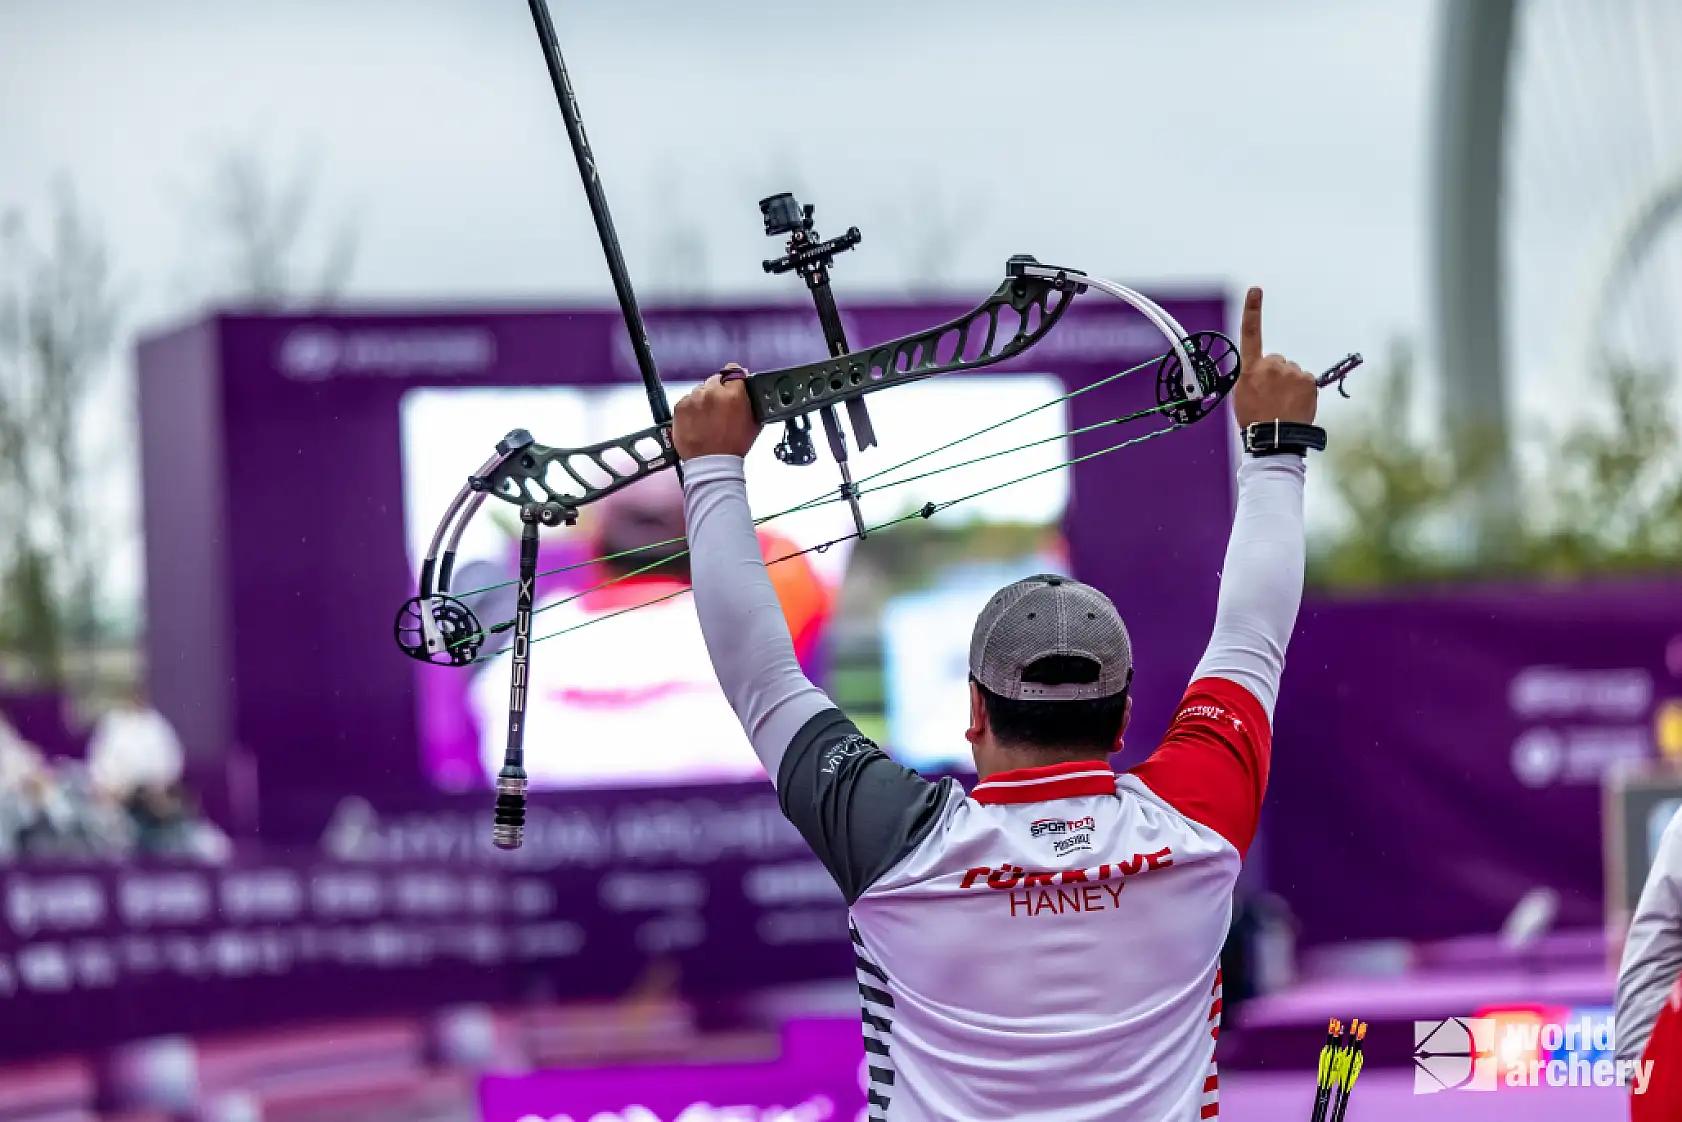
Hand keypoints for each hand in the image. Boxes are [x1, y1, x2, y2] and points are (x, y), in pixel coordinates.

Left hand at [673, 364, 762, 459]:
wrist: (711, 463)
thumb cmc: (733, 446)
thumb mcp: (754, 421)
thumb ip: (751, 399)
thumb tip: (746, 382)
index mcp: (733, 394)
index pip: (734, 370)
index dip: (735, 379)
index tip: (733, 384)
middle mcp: (712, 392)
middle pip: (716, 379)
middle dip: (719, 391)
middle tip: (720, 408)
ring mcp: (694, 398)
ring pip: (701, 390)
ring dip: (705, 399)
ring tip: (708, 418)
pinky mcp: (680, 406)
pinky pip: (688, 400)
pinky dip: (692, 408)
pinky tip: (698, 421)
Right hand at [1232, 287, 1317, 429]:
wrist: (1275, 438)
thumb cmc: (1255, 420)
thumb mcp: (1241, 396)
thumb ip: (1251, 377)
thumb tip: (1262, 373)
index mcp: (1251, 369)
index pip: (1251, 334)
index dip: (1252, 310)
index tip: (1255, 290)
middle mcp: (1271, 365)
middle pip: (1277, 361)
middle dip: (1276, 375)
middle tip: (1272, 398)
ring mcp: (1292, 372)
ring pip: (1292, 372)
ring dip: (1290, 384)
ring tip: (1283, 405)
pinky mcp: (1308, 380)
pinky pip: (1306, 381)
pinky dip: (1303, 391)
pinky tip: (1295, 405)